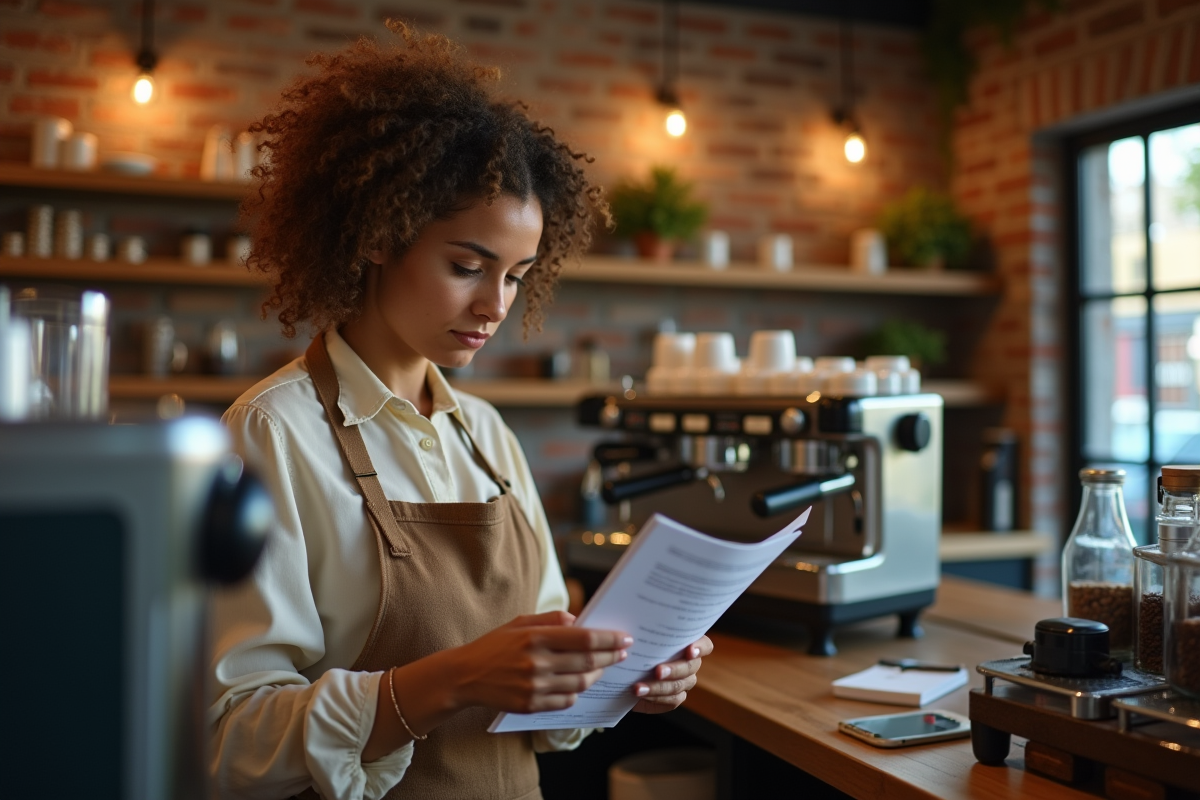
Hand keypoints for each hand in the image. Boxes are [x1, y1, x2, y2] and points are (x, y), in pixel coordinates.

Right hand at [449, 610, 630, 713]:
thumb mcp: (520, 623)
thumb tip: (580, 621)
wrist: (465, 676)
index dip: (608, 639)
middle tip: (622, 653)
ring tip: (603, 667)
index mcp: (535, 637)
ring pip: (580, 684)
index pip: (583, 638)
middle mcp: (536, 663)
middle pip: (587, 662)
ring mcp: (534, 687)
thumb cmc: (495, 645)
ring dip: (597, 675)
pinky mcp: (530, 706)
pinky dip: (577, 692)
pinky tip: (580, 684)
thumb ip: (551, 619)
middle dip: (610, 657)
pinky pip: (566, 701)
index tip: (624, 638)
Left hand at [631, 636, 712, 713]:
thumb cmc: (633, 648)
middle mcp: (689, 663)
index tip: (689, 651)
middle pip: (691, 667)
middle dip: (674, 669)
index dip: (700, 648)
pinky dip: (656, 698)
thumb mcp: (636, 638)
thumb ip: (640, 634)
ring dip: (659, 687)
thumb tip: (631, 635)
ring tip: (639, 688)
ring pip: (680, 685)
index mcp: (686, 643)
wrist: (623, 672)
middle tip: (657, 671)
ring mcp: (684, 681)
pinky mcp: (674, 698)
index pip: (705, 645)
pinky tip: (642, 694)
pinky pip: (672, 700)